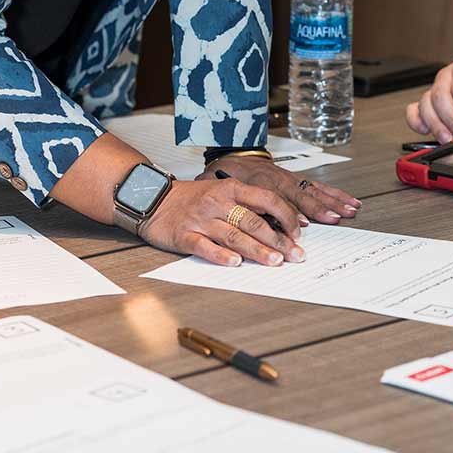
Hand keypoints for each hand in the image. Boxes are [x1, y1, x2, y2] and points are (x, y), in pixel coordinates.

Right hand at [139, 176, 304, 266]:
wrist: (153, 199)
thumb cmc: (191, 198)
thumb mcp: (221, 192)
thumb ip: (245, 205)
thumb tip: (279, 224)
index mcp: (230, 188)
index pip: (266, 199)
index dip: (286, 215)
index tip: (299, 232)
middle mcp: (218, 202)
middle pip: (253, 221)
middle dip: (277, 239)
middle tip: (295, 254)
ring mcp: (201, 219)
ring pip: (234, 235)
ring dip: (256, 250)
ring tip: (274, 261)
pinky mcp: (185, 235)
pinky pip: (205, 247)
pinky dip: (221, 256)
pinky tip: (235, 264)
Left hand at [202, 155, 361, 225]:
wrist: (234, 151)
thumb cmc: (224, 171)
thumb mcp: (213, 181)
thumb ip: (218, 194)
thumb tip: (220, 210)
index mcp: (258, 181)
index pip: (276, 199)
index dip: (289, 212)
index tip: (301, 224)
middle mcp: (279, 179)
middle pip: (300, 195)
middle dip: (318, 209)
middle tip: (334, 219)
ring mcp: (290, 178)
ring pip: (314, 190)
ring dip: (333, 201)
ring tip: (350, 211)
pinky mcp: (297, 179)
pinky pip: (319, 186)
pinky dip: (335, 194)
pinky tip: (349, 202)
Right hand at [406, 55, 452, 142]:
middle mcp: (446, 76)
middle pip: (440, 98)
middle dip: (452, 121)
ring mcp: (436, 87)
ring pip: (426, 105)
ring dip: (436, 126)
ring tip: (448, 140)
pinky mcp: (430, 101)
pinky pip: (414, 109)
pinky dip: (416, 122)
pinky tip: (425, 130)